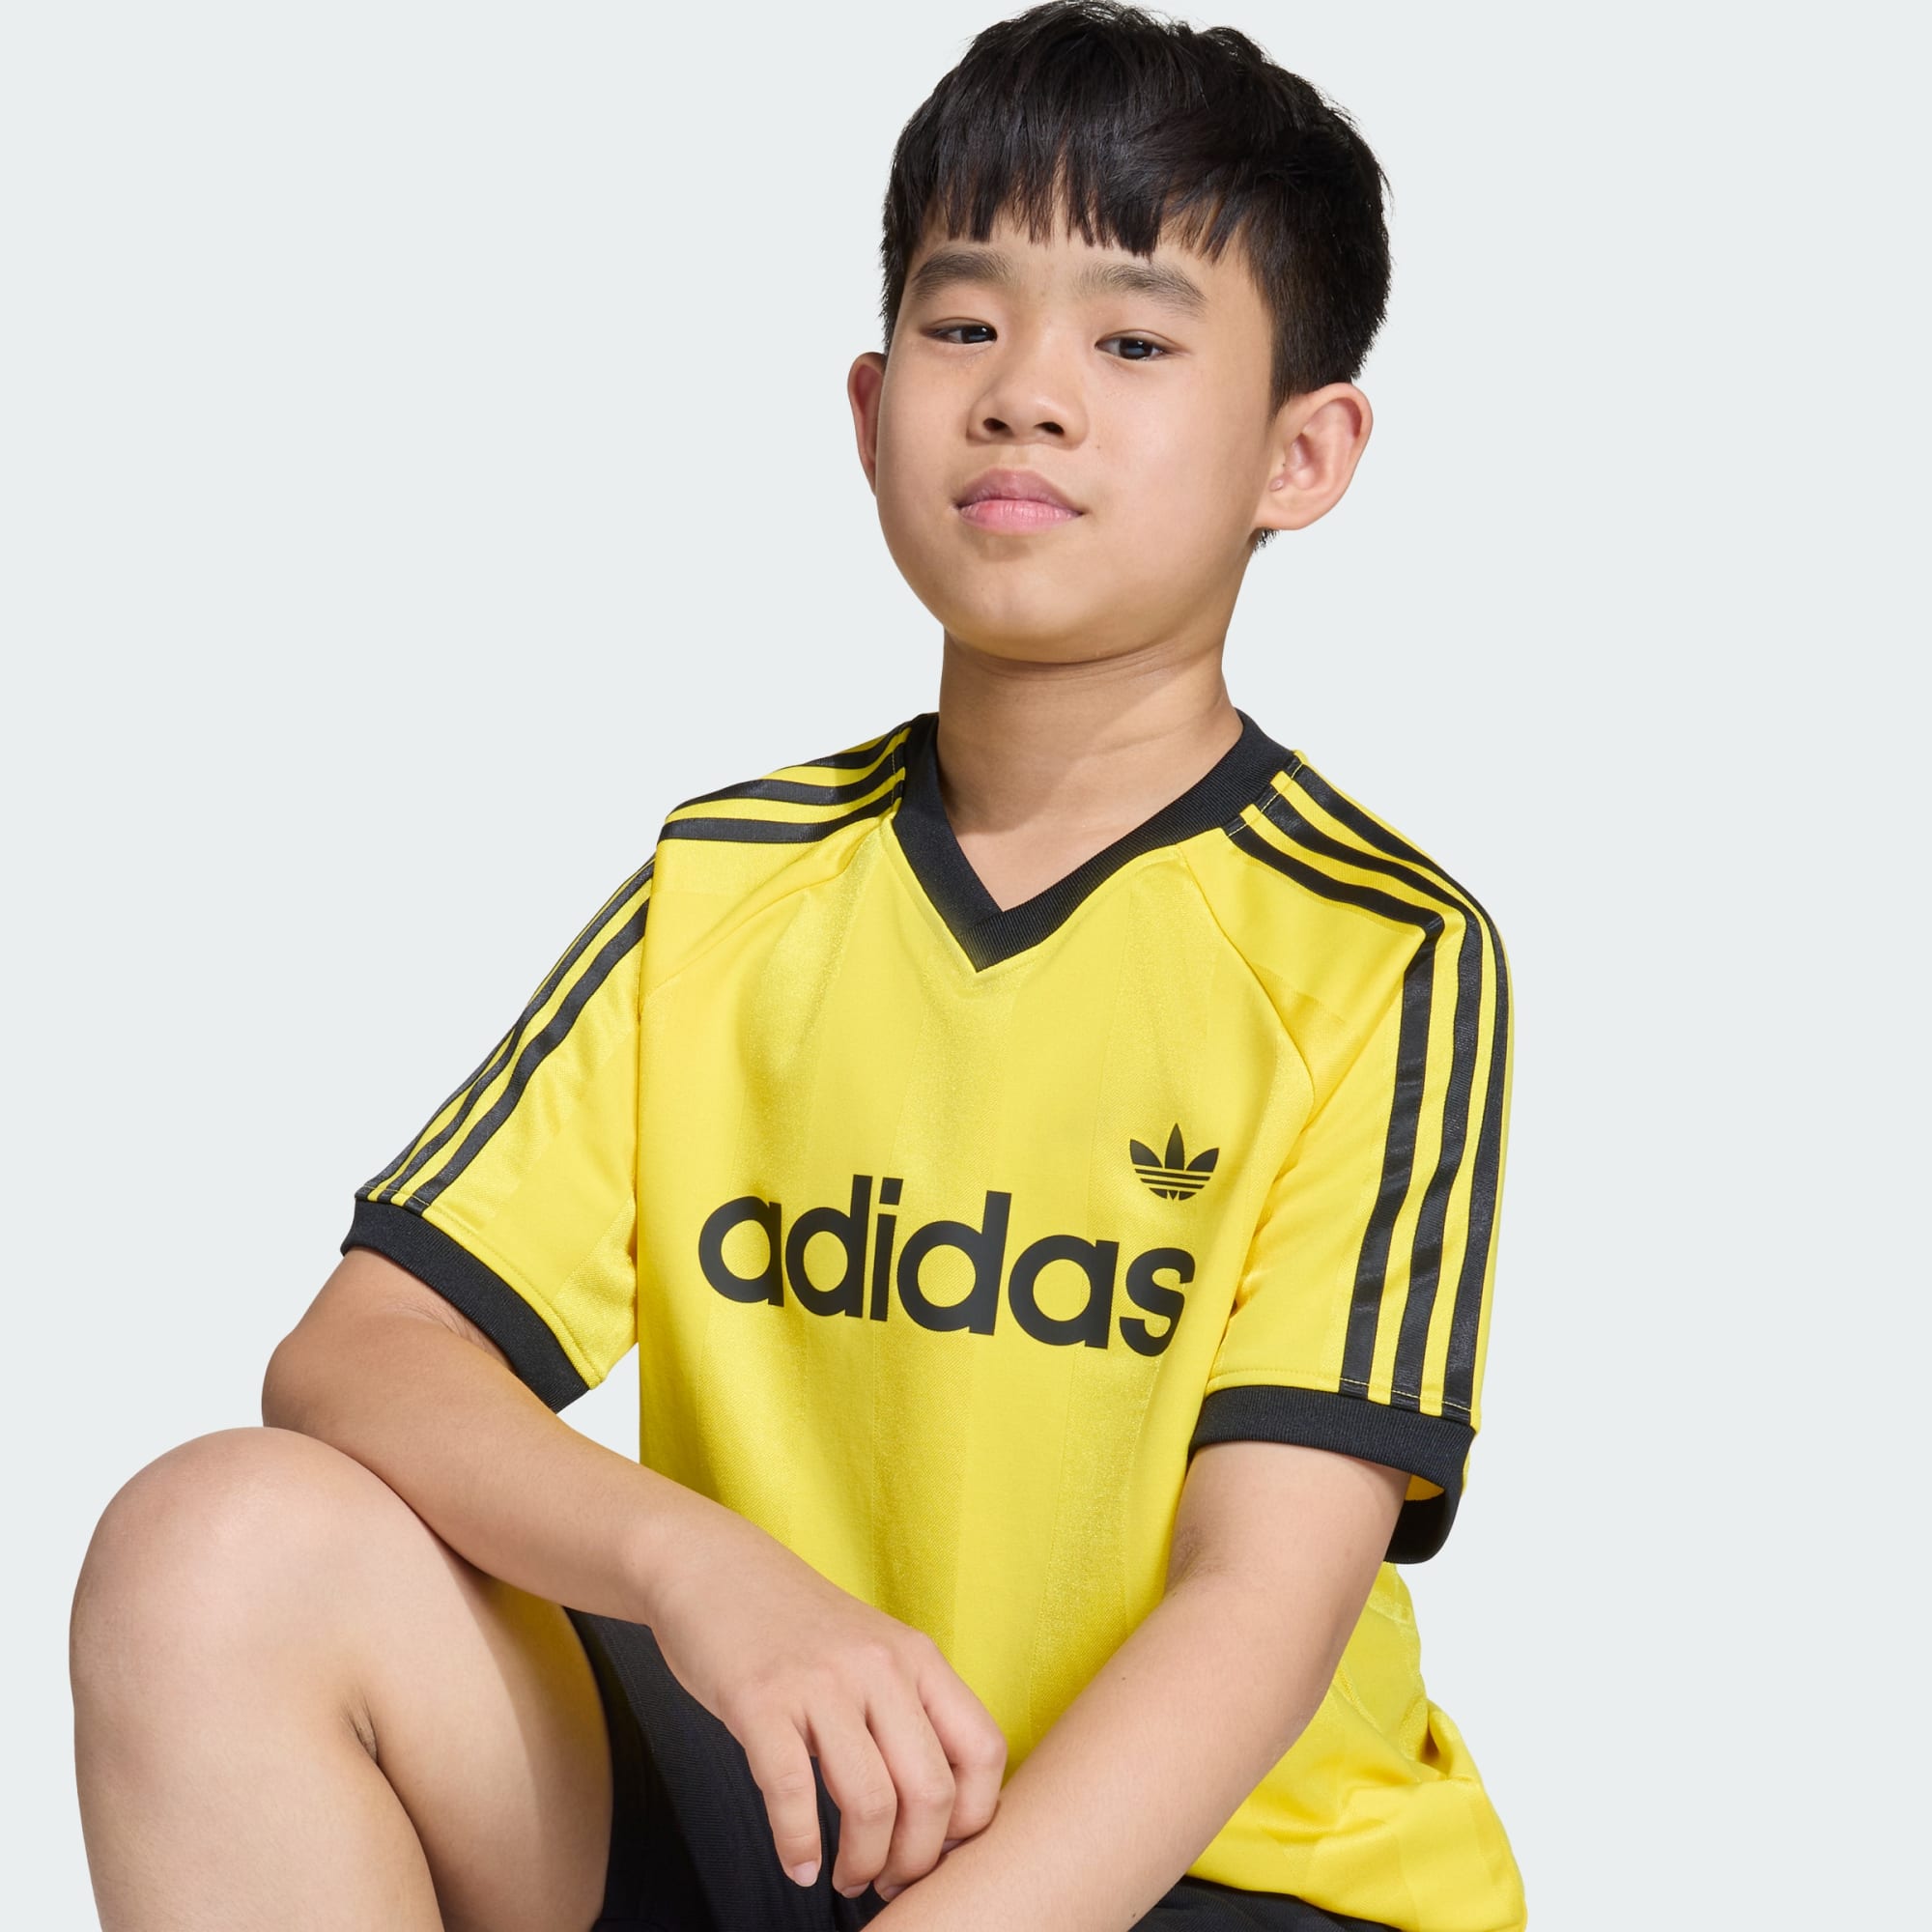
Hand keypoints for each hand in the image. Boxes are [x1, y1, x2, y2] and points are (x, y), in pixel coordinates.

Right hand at [642, 1503, 1007, 1900]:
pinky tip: (797, 1864)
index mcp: (917, 1657)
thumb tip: (940, 1815)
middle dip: (915, 1860)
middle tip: (888, 1879)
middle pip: (931, 1792)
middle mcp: (879, 1665)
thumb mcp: (872, 1654)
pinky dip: (798, 1846)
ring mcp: (820, 1681)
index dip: (971, 1820)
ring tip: (847, 1878)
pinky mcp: (760, 1700)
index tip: (941, 1851)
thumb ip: (907, 1713)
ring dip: (862, 1863)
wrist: (714, 1569)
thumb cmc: (796, 1628)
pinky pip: (790, 1792)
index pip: (983, 1751)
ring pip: (870, 1802)